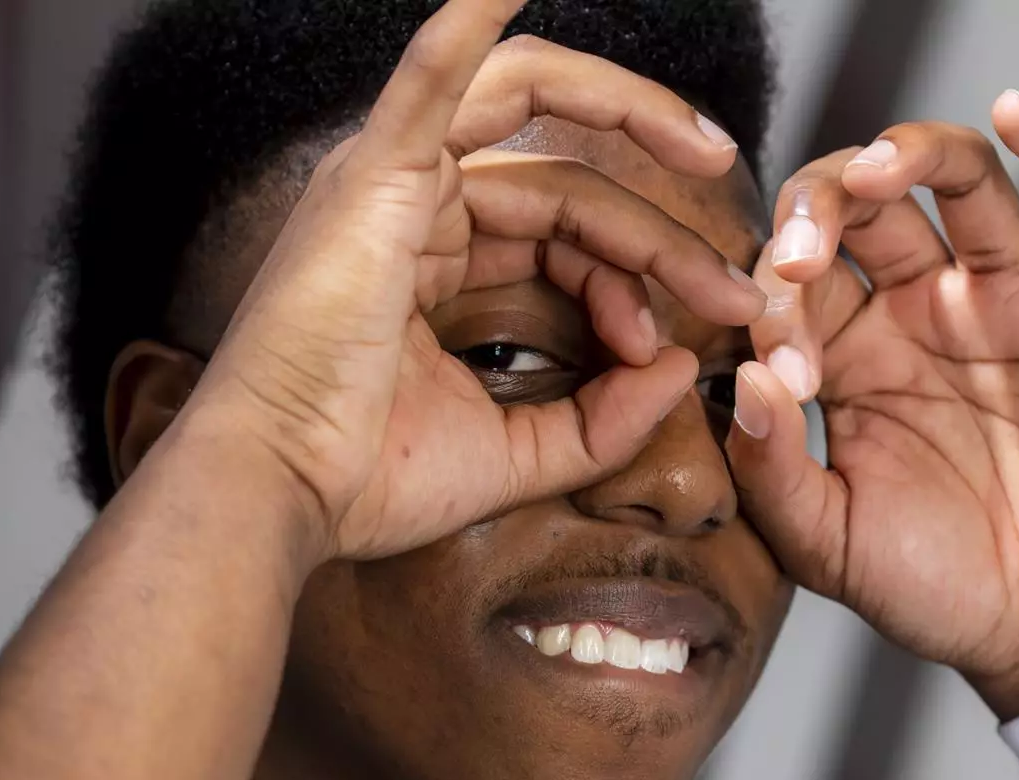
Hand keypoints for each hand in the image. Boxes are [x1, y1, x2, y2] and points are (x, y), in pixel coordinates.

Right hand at [167, 4, 765, 562]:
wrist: (282, 493)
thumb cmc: (368, 478)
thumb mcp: (517, 453)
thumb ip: (602, 418)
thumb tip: (683, 369)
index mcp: (431, 262)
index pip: (564, 236)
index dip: (637, 281)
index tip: (682, 348)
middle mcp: (411, 204)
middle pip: (566, 186)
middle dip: (661, 237)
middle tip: (736, 294)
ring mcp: (391, 178)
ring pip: (532, 110)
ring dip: (629, 117)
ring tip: (709, 153)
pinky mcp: (377, 173)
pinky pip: (436, 68)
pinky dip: (474, 13)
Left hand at [723, 93, 1018, 716]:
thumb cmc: (934, 591)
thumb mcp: (823, 545)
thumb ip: (769, 467)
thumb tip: (743, 374)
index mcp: (848, 358)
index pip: (794, 277)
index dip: (770, 293)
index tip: (781, 370)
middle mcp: (921, 316)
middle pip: (866, 206)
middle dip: (820, 206)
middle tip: (801, 252)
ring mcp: (1006, 308)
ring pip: (962, 185)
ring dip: (914, 154)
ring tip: (878, 168)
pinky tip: (1018, 116)